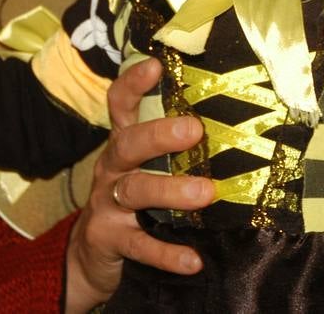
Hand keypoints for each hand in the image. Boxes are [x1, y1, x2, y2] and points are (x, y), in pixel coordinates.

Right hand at [64, 58, 214, 312]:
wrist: (91, 254)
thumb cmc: (131, 198)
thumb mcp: (143, 167)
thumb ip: (171, 147)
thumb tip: (232, 122)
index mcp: (122, 144)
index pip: (120, 105)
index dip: (133, 83)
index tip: (155, 64)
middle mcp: (112, 168)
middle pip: (128, 143)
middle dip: (158, 135)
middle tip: (194, 130)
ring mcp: (107, 203)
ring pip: (136, 190)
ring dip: (171, 190)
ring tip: (207, 193)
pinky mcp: (109, 239)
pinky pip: (140, 244)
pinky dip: (167, 253)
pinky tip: (193, 260)